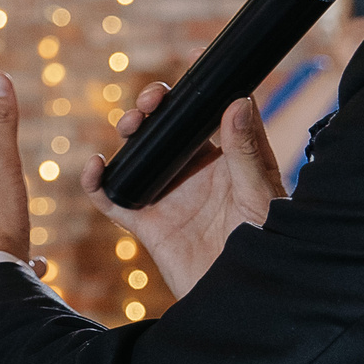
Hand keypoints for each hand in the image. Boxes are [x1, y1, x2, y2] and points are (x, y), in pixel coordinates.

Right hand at [81, 84, 282, 297]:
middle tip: (151, 102)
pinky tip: (94, 167)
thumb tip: (238, 102)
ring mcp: (168, 196)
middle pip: (166, 130)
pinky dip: (97, 182)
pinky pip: (113, 198)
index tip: (192, 66)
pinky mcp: (146, 224)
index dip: (197, 92)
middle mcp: (195, 174)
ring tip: (130, 127)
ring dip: (128, 135)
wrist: (244, 298)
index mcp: (228, 162)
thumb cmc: (269, 247)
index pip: (210, 117)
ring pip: (138, 155)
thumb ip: (245, 152)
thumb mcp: (261, 196)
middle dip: (153, 109)